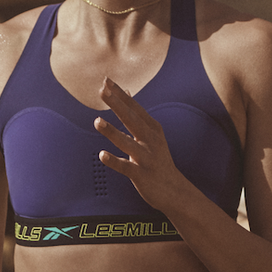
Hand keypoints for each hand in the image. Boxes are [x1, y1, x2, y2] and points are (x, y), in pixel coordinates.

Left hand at [94, 79, 193, 213]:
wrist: (174, 191)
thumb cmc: (158, 160)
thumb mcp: (151, 134)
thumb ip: (136, 114)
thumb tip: (125, 91)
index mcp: (152, 128)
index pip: (134, 107)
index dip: (120, 94)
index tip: (106, 80)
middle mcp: (150, 140)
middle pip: (132, 119)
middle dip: (117, 105)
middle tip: (102, 91)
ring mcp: (147, 158)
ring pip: (128, 143)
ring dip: (112, 132)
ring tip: (97, 121)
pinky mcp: (142, 175)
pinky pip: (126, 167)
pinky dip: (114, 161)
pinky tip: (102, 155)